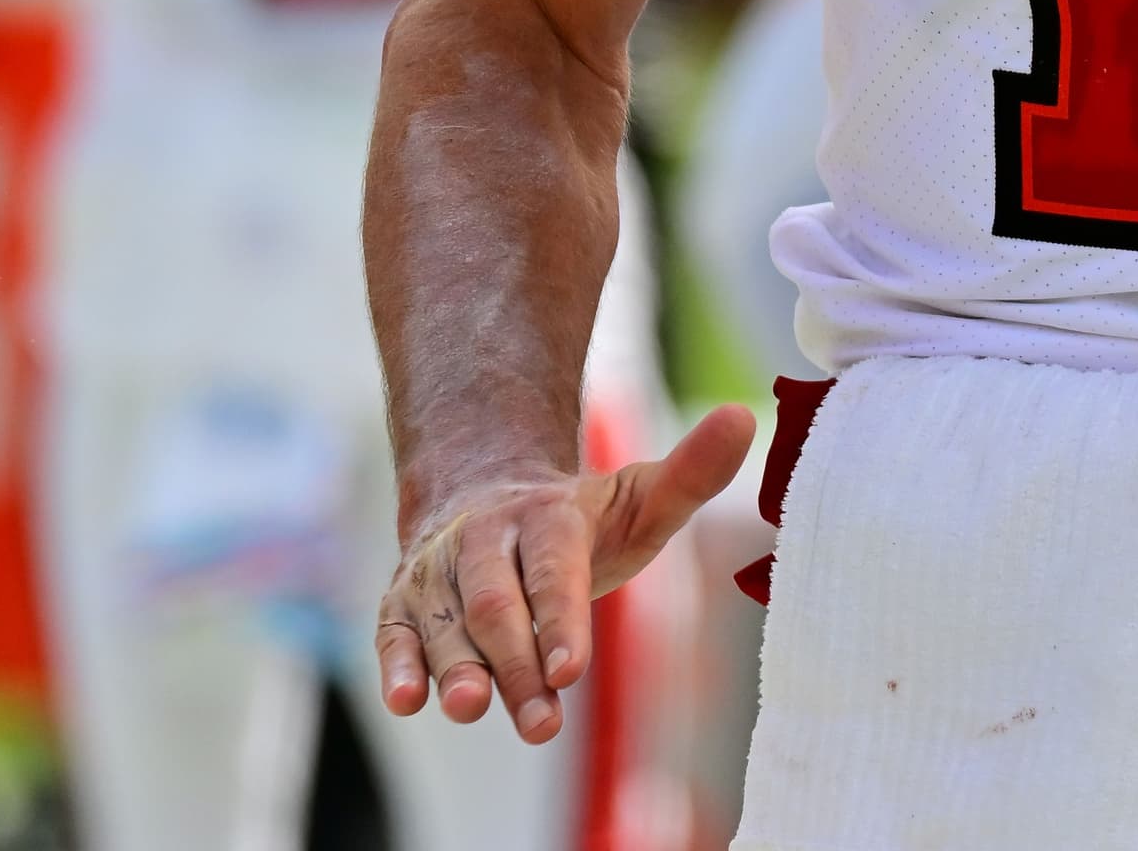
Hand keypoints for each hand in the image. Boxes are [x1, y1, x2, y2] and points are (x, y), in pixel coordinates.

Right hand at [376, 403, 755, 741]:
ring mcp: (440, 573)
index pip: (554, 569)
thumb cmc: (581, 522)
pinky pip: (395, 633)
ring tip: (470, 708)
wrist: (489, 497)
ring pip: (446, 625)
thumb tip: (742, 416)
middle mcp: (485, 540)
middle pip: (498, 607)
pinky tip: (404, 700)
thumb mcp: (638, 498)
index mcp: (546, 515)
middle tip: (541, 723)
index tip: (573, 669)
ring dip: (455, 670)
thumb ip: (690, 473)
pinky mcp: (404, 604)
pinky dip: (396, 665)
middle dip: (517, 665)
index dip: (561, 616)